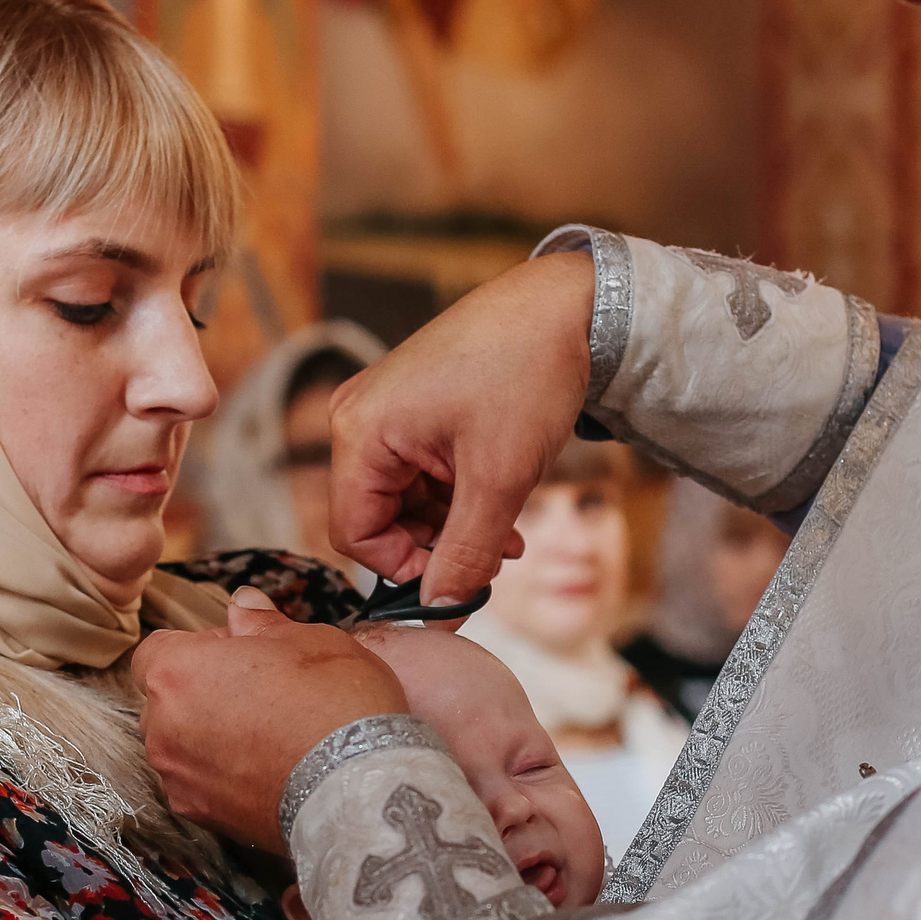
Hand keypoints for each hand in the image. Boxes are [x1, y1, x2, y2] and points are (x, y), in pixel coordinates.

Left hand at [132, 588, 409, 851]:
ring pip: (182, 744)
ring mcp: (179, 775)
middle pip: (168, 699)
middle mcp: (164, 726)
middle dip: (204, 691)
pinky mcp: (201, 814)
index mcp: (177, 671)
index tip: (237, 652)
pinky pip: (201, 783)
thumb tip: (245, 605)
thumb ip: (263, 623)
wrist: (357, 789)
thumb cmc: (334, 707)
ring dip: (212, 735)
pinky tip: (270, 769)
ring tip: (270, 735)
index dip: (199, 647)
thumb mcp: (309, 641)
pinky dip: (225, 775)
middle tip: (260, 691)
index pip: (156, 650)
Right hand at [328, 249, 594, 605]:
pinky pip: (421, 471)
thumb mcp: (498, 479)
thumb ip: (465, 553)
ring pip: (405, 499)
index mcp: (361, 431)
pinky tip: (502, 502)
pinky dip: (458, 496)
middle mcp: (360, 417)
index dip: (403, 567)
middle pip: (379, 517)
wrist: (566, 307)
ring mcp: (387, 408)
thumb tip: (442, 611)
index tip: (459, 578)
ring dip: (453, 525)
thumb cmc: (526, 376)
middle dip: (435, 546)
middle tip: (495, 558)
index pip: (354, 532)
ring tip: (509, 535)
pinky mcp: (415, 405)